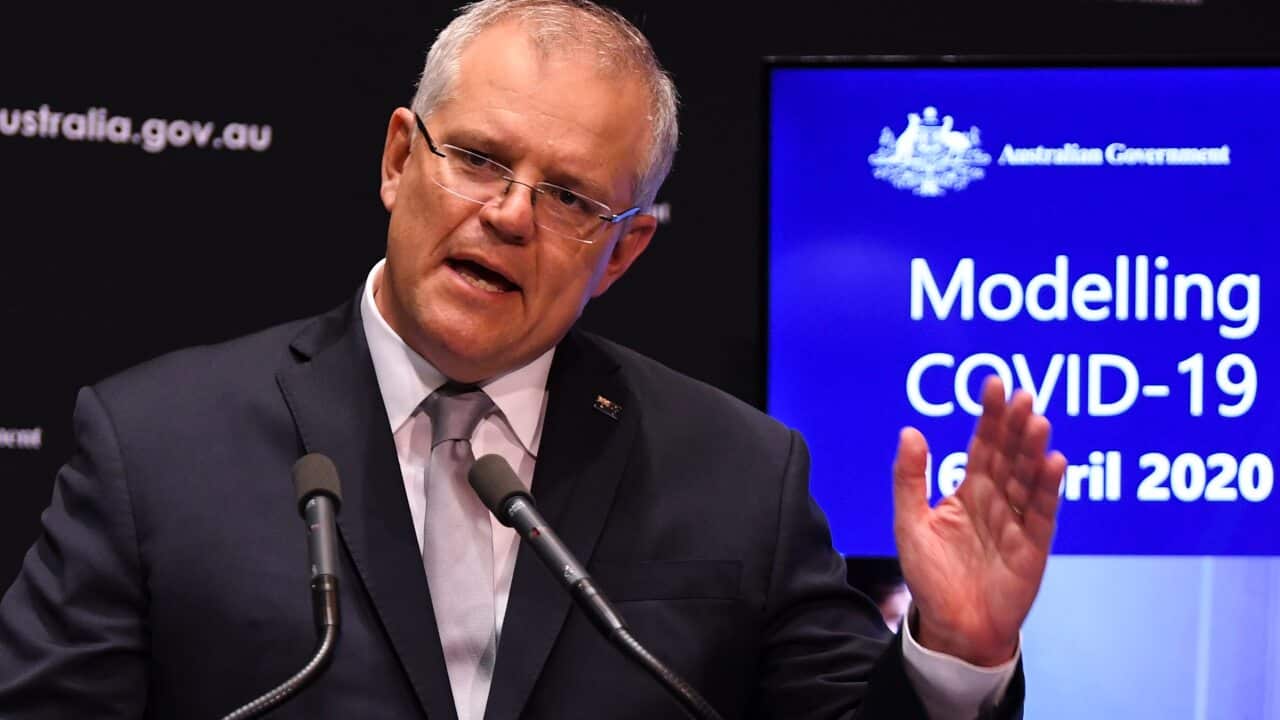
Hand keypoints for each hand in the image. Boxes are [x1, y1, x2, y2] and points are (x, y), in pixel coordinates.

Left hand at [892, 375, 1066, 666]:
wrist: (952, 627)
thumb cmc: (931, 576)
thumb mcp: (910, 523)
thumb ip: (910, 479)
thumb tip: (910, 430)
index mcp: (969, 491)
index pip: (982, 445)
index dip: (990, 416)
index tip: (995, 383)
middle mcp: (996, 500)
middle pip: (1009, 455)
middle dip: (1016, 425)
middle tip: (1024, 394)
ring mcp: (1017, 522)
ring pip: (1027, 478)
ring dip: (1033, 450)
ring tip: (1038, 421)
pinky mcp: (1033, 547)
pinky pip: (1041, 513)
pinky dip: (1047, 488)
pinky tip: (1054, 462)